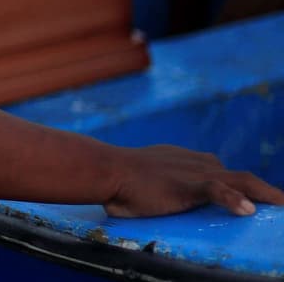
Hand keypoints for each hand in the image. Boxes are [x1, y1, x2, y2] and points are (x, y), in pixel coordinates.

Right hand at [104, 144, 283, 217]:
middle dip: (266, 192)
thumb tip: (154, 207)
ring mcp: (195, 173)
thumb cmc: (119, 180)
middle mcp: (198, 163)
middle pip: (242, 178)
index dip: (244, 189)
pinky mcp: (187, 185)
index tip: (259, 202)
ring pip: (241, 181)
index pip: (227, 174)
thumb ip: (162, 189)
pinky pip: (217, 191)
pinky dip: (233, 200)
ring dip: (266, 194)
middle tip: (283, 206)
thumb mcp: (148, 180)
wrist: (107, 170)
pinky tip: (247, 210)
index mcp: (190, 162)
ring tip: (283, 207)